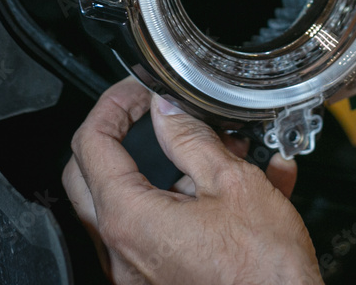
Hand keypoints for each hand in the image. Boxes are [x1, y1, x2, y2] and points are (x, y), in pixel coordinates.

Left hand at [63, 77, 323, 284]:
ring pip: (133, 203)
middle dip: (122, 134)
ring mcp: (138, 272)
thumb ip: (191, 139)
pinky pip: (163, 230)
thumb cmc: (263, 271)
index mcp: (130, 220)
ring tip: (224, 149)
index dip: (113, 105)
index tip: (137, 89)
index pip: (92, 145)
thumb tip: (166, 109)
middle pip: (93, 175)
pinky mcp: (161, 281)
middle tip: (153, 112)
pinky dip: (192, 202)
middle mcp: (122, 252)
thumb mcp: (233, 184)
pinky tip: (249, 187)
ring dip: (170, 167)